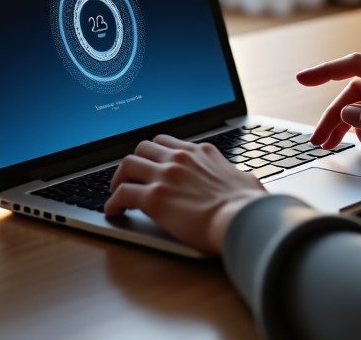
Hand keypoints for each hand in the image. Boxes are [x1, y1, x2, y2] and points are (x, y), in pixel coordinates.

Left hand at [103, 134, 266, 253]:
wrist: (241, 218)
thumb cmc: (247, 204)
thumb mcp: (243, 178)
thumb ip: (234, 176)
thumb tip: (243, 183)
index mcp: (201, 152)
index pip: (169, 142)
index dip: (156, 154)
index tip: (152, 166)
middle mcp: (181, 157)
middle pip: (144, 147)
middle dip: (135, 162)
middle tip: (131, 179)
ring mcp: (165, 175)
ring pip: (128, 163)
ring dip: (120, 178)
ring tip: (118, 193)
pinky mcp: (154, 198)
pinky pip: (122, 194)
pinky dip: (113, 202)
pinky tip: (113, 212)